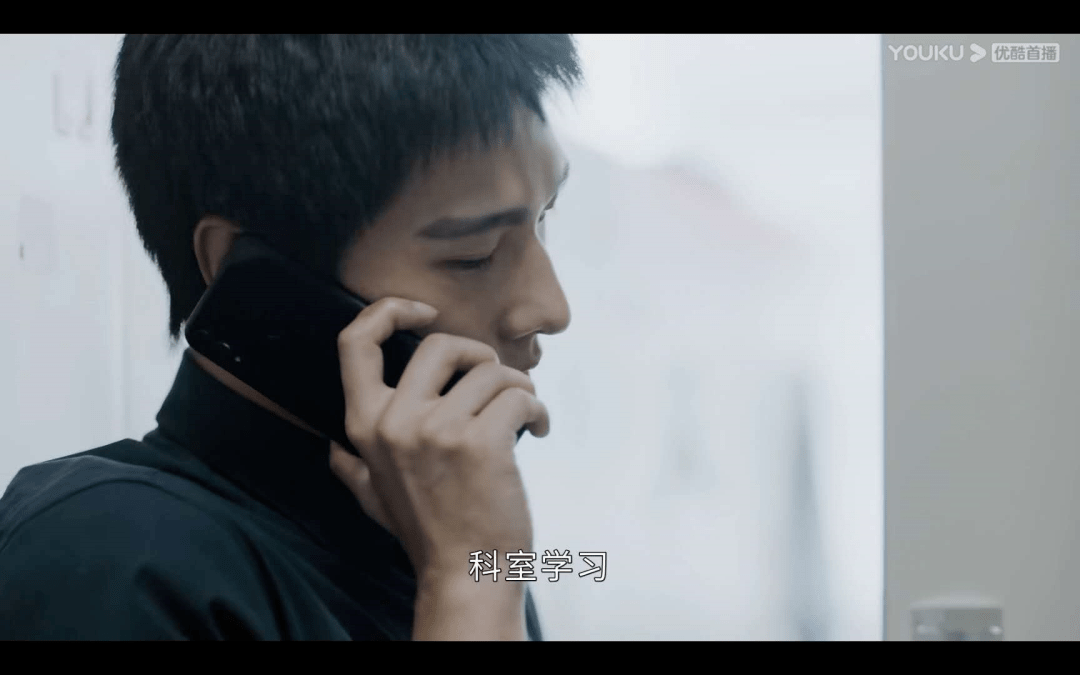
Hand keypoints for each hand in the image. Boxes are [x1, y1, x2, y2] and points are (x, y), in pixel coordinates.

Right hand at [328, 297, 548, 587]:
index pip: (355, 342)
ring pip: (492, 371)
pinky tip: (539, 429)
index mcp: (365, 426)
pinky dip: (538, 408)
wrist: (467, 574)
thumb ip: (354, 468)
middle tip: (496, 383)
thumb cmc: (427, 534)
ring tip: (524, 414)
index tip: (423, 312)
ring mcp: (438, 431)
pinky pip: (520, 395)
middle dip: (479, 355)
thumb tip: (334, 451)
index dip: (388, 311)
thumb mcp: (373, 499)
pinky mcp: (482, 442)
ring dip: (518, 387)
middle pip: (440, 344)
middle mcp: (396, 422)